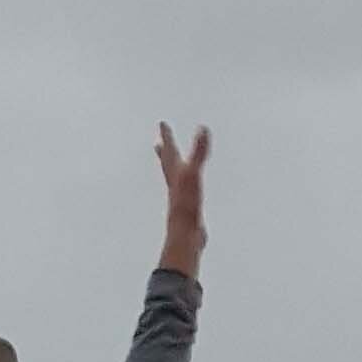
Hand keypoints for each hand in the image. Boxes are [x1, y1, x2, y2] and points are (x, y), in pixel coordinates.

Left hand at [156, 119, 208, 273]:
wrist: (185, 237)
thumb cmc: (186, 206)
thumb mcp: (194, 173)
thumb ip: (198, 151)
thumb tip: (202, 128)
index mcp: (175, 174)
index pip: (169, 150)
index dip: (166, 136)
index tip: (162, 124)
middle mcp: (175, 185)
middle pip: (167, 165)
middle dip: (165, 152)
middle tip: (158, 143)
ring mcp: (181, 199)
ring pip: (176, 181)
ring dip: (174, 172)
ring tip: (174, 167)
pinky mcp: (188, 210)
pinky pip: (187, 195)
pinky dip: (187, 190)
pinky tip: (190, 193)